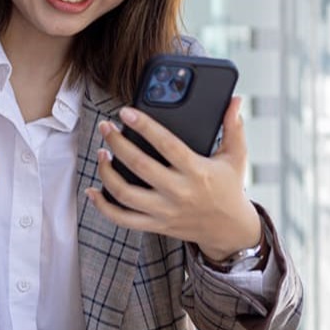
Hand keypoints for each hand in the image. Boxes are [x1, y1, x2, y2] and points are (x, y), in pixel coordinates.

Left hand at [86, 96, 260, 261]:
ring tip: (102, 153)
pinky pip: (123, 219)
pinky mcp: (156, 225)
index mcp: (197, 171)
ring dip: (107, 173)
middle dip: (118, 143)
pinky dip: (103, 207)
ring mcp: (165, 211)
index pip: (167, 145)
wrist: (230, 230)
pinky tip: (93, 190)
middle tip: (106, 127)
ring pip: (126, 194)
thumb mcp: (236, 156)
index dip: (144, 126)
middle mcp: (179, 192)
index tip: (125, 111)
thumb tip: (235, 99)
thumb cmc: (229, 187)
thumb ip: (233, 127)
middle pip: (139, 166)